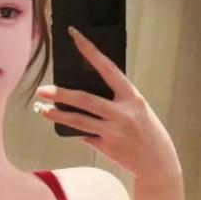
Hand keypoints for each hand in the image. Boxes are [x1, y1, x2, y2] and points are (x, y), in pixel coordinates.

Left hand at [33, 28, 181, 183]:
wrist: (158, 164)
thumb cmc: (147, 132)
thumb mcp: (138, 109)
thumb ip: (117, 100)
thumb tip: (85, 93)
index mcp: (132, 97)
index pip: (108, 68)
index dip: (90, 51)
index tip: (75, 36)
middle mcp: (124, 113)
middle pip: (86, 99)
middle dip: (61, 94)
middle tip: (42, 90)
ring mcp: (115, 132)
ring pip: (79, 121)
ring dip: (58, 115)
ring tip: (42, 110)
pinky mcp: (108, 148)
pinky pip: (85, 136)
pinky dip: (74, 131)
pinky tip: (63, 127)